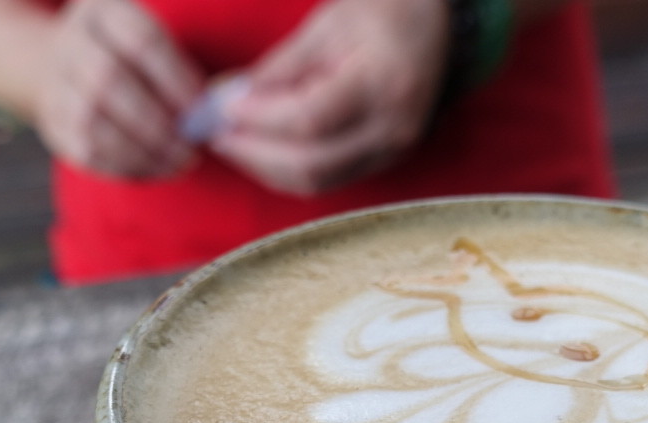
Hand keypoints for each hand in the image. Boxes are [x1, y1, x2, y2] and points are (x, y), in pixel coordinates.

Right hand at [33, 0, 203, 178]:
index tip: (201, 109)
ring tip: (177, 162)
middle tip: (189, 146)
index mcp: (103, 11)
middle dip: (156, 121)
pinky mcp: (53, 124)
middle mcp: (71, 42)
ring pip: (92, 122)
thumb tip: (211, 111)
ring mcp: (55, 84)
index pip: (141, 41)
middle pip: (109, 81)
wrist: (61, 64)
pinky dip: (124, 167)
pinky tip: (153, 169)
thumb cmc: (128, 55)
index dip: (175, 78)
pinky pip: (85, 152)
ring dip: (141, 150)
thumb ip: (178, 66)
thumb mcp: (148, 36)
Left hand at [212, 0, 449, 195]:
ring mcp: (392, 150)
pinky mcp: (383, 161)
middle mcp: (393, 126)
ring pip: (317, 180)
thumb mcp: (328, 24)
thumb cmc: (381, 12)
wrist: (433, 25)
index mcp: (384, 82)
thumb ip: (280, 67)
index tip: (221, 105)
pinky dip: (287, 169)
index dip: (260, 118)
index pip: (311, 118)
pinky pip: (328, 179)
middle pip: (311, 162)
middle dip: (254, 151)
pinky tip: (261, 149)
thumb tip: (229, 96)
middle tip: (213, 131)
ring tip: (230, 140)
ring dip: (265, 166)